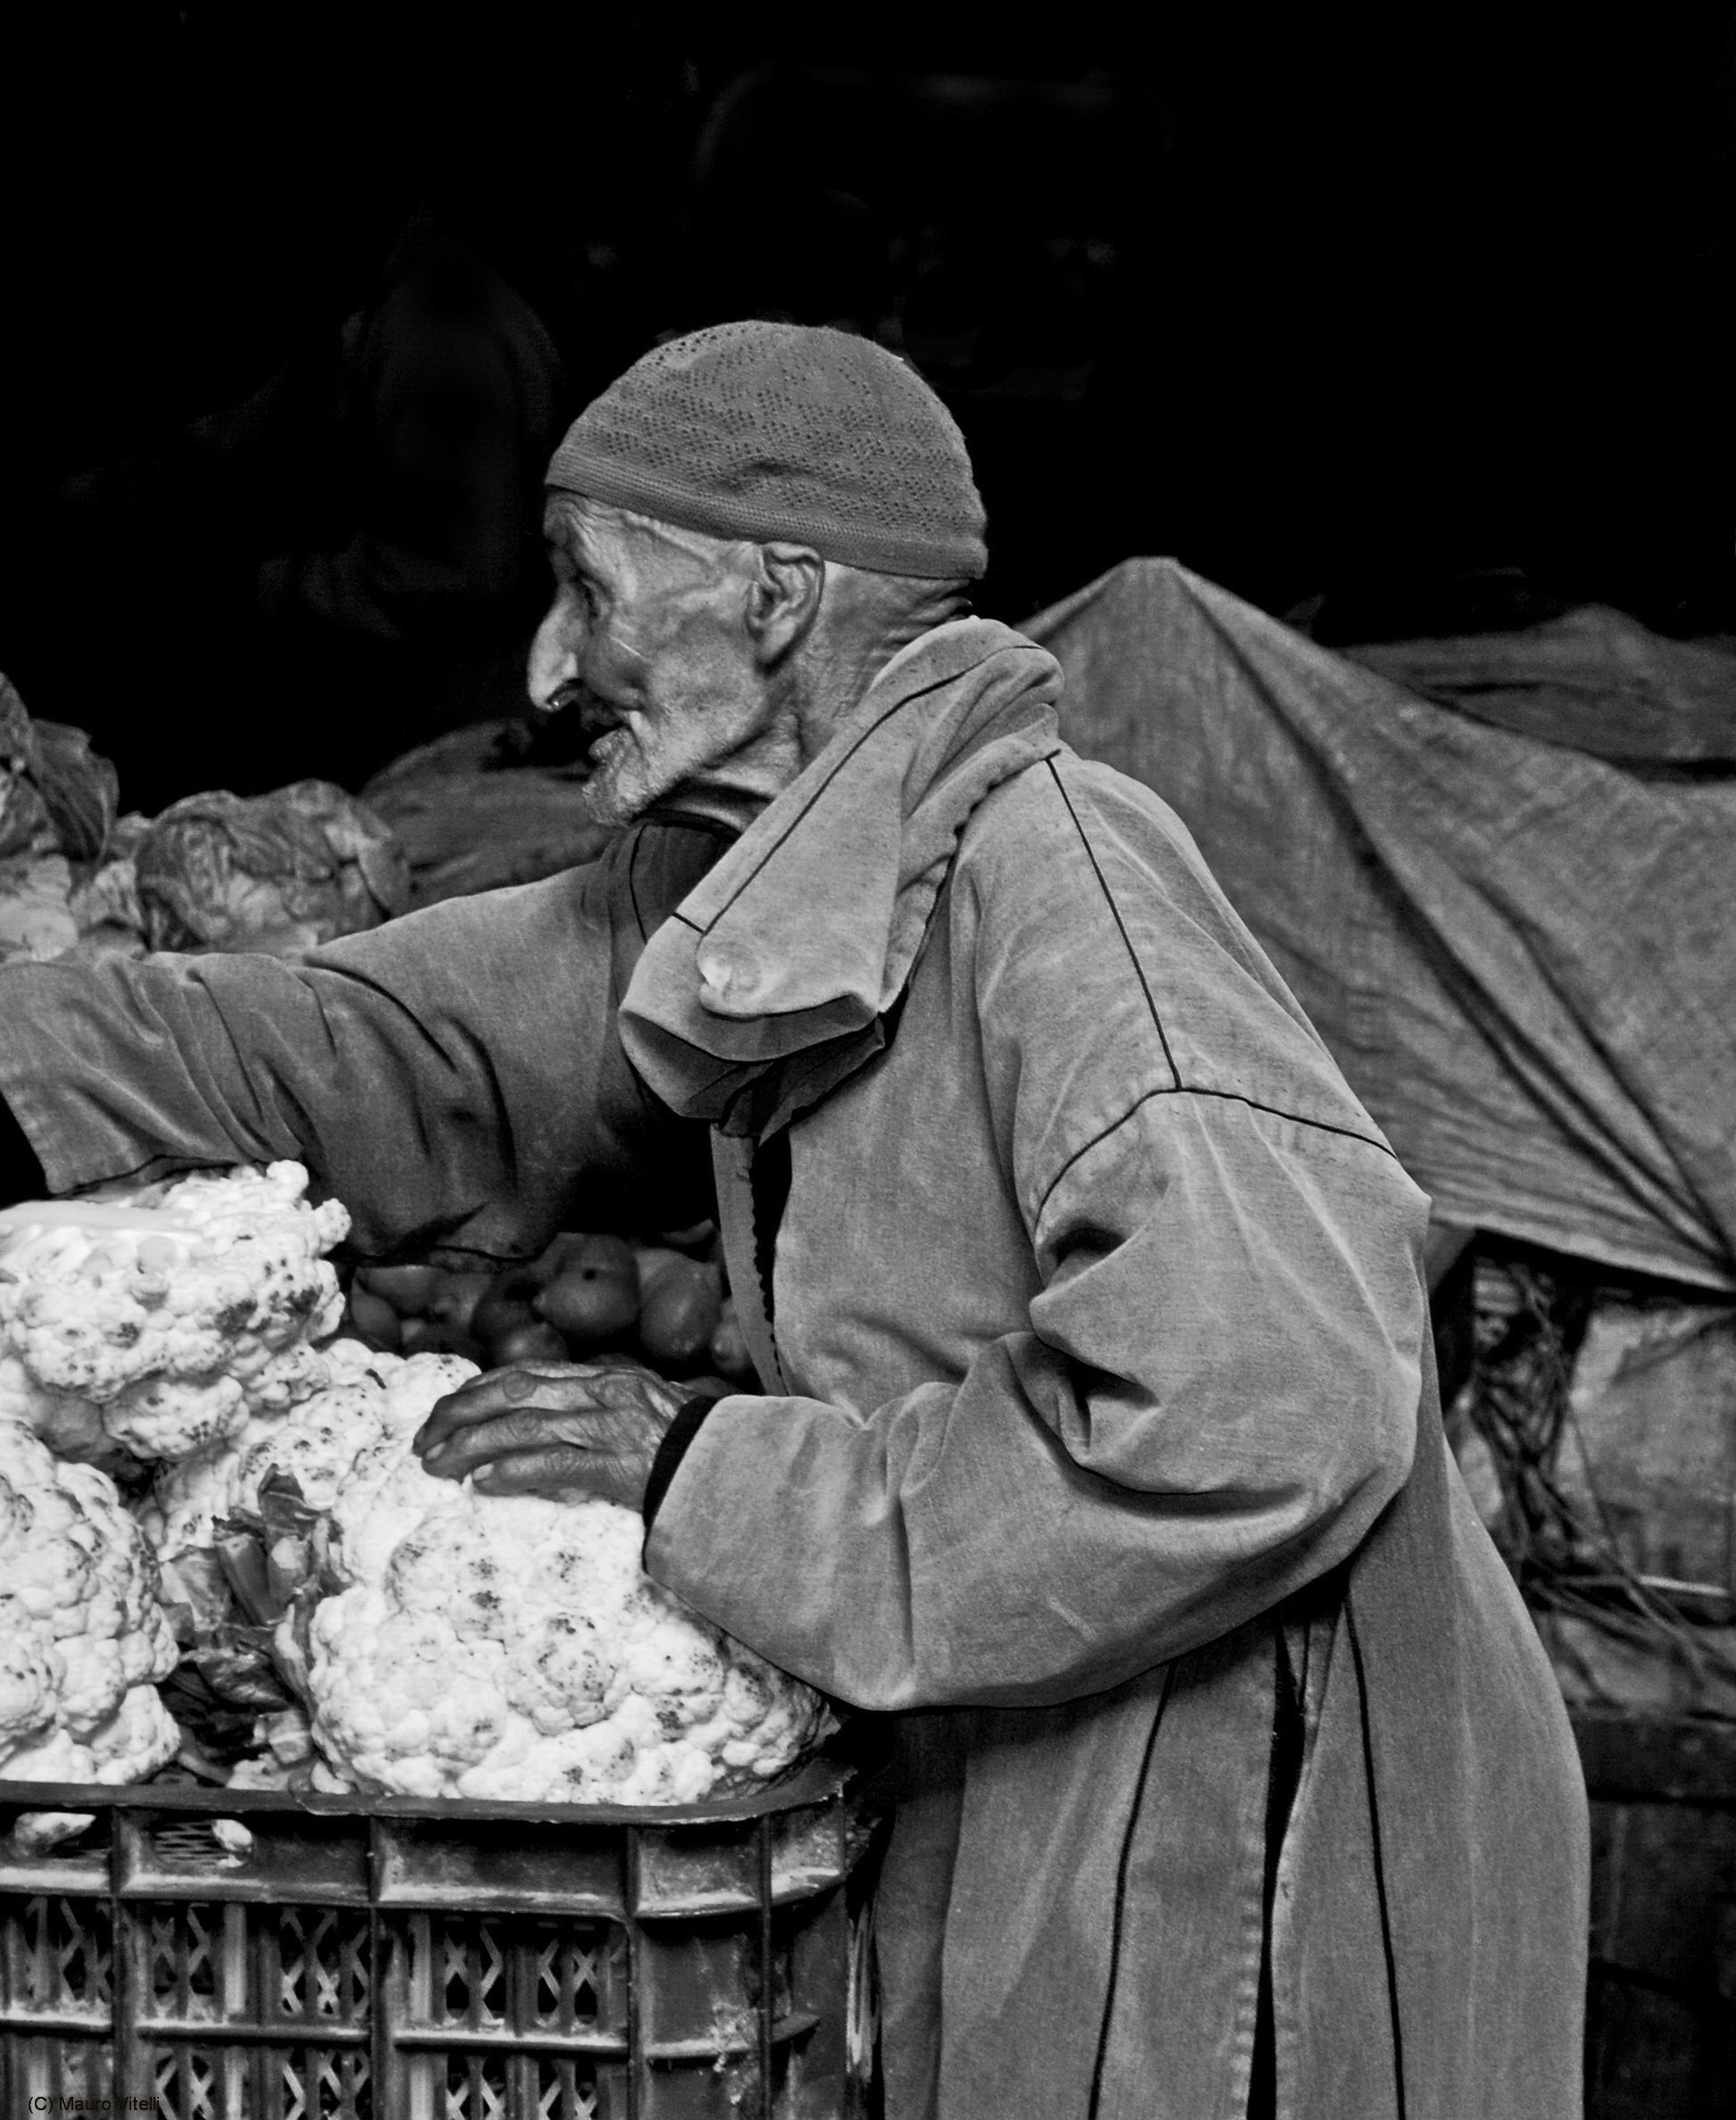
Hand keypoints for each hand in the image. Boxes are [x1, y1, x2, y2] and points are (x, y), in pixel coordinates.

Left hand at [413, 1355, 691, 1509]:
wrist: (733, 1470)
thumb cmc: (689, 1448)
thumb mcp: (641, 1413)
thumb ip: (597, 1413)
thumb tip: (543, 1429)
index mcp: (605, 1378)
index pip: (525, 1373)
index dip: (476, 1390)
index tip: (444, 1411)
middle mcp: (604, 1392)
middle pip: (514, 1392)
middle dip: (460, 1414)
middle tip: (423, 1440)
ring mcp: (612, 1425)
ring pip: (525, 1425)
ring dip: (473, 1445)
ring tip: (438, 1465)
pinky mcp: (620, 1464)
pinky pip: (556, 1464)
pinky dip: (514, 1472)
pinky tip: (483, 1485)